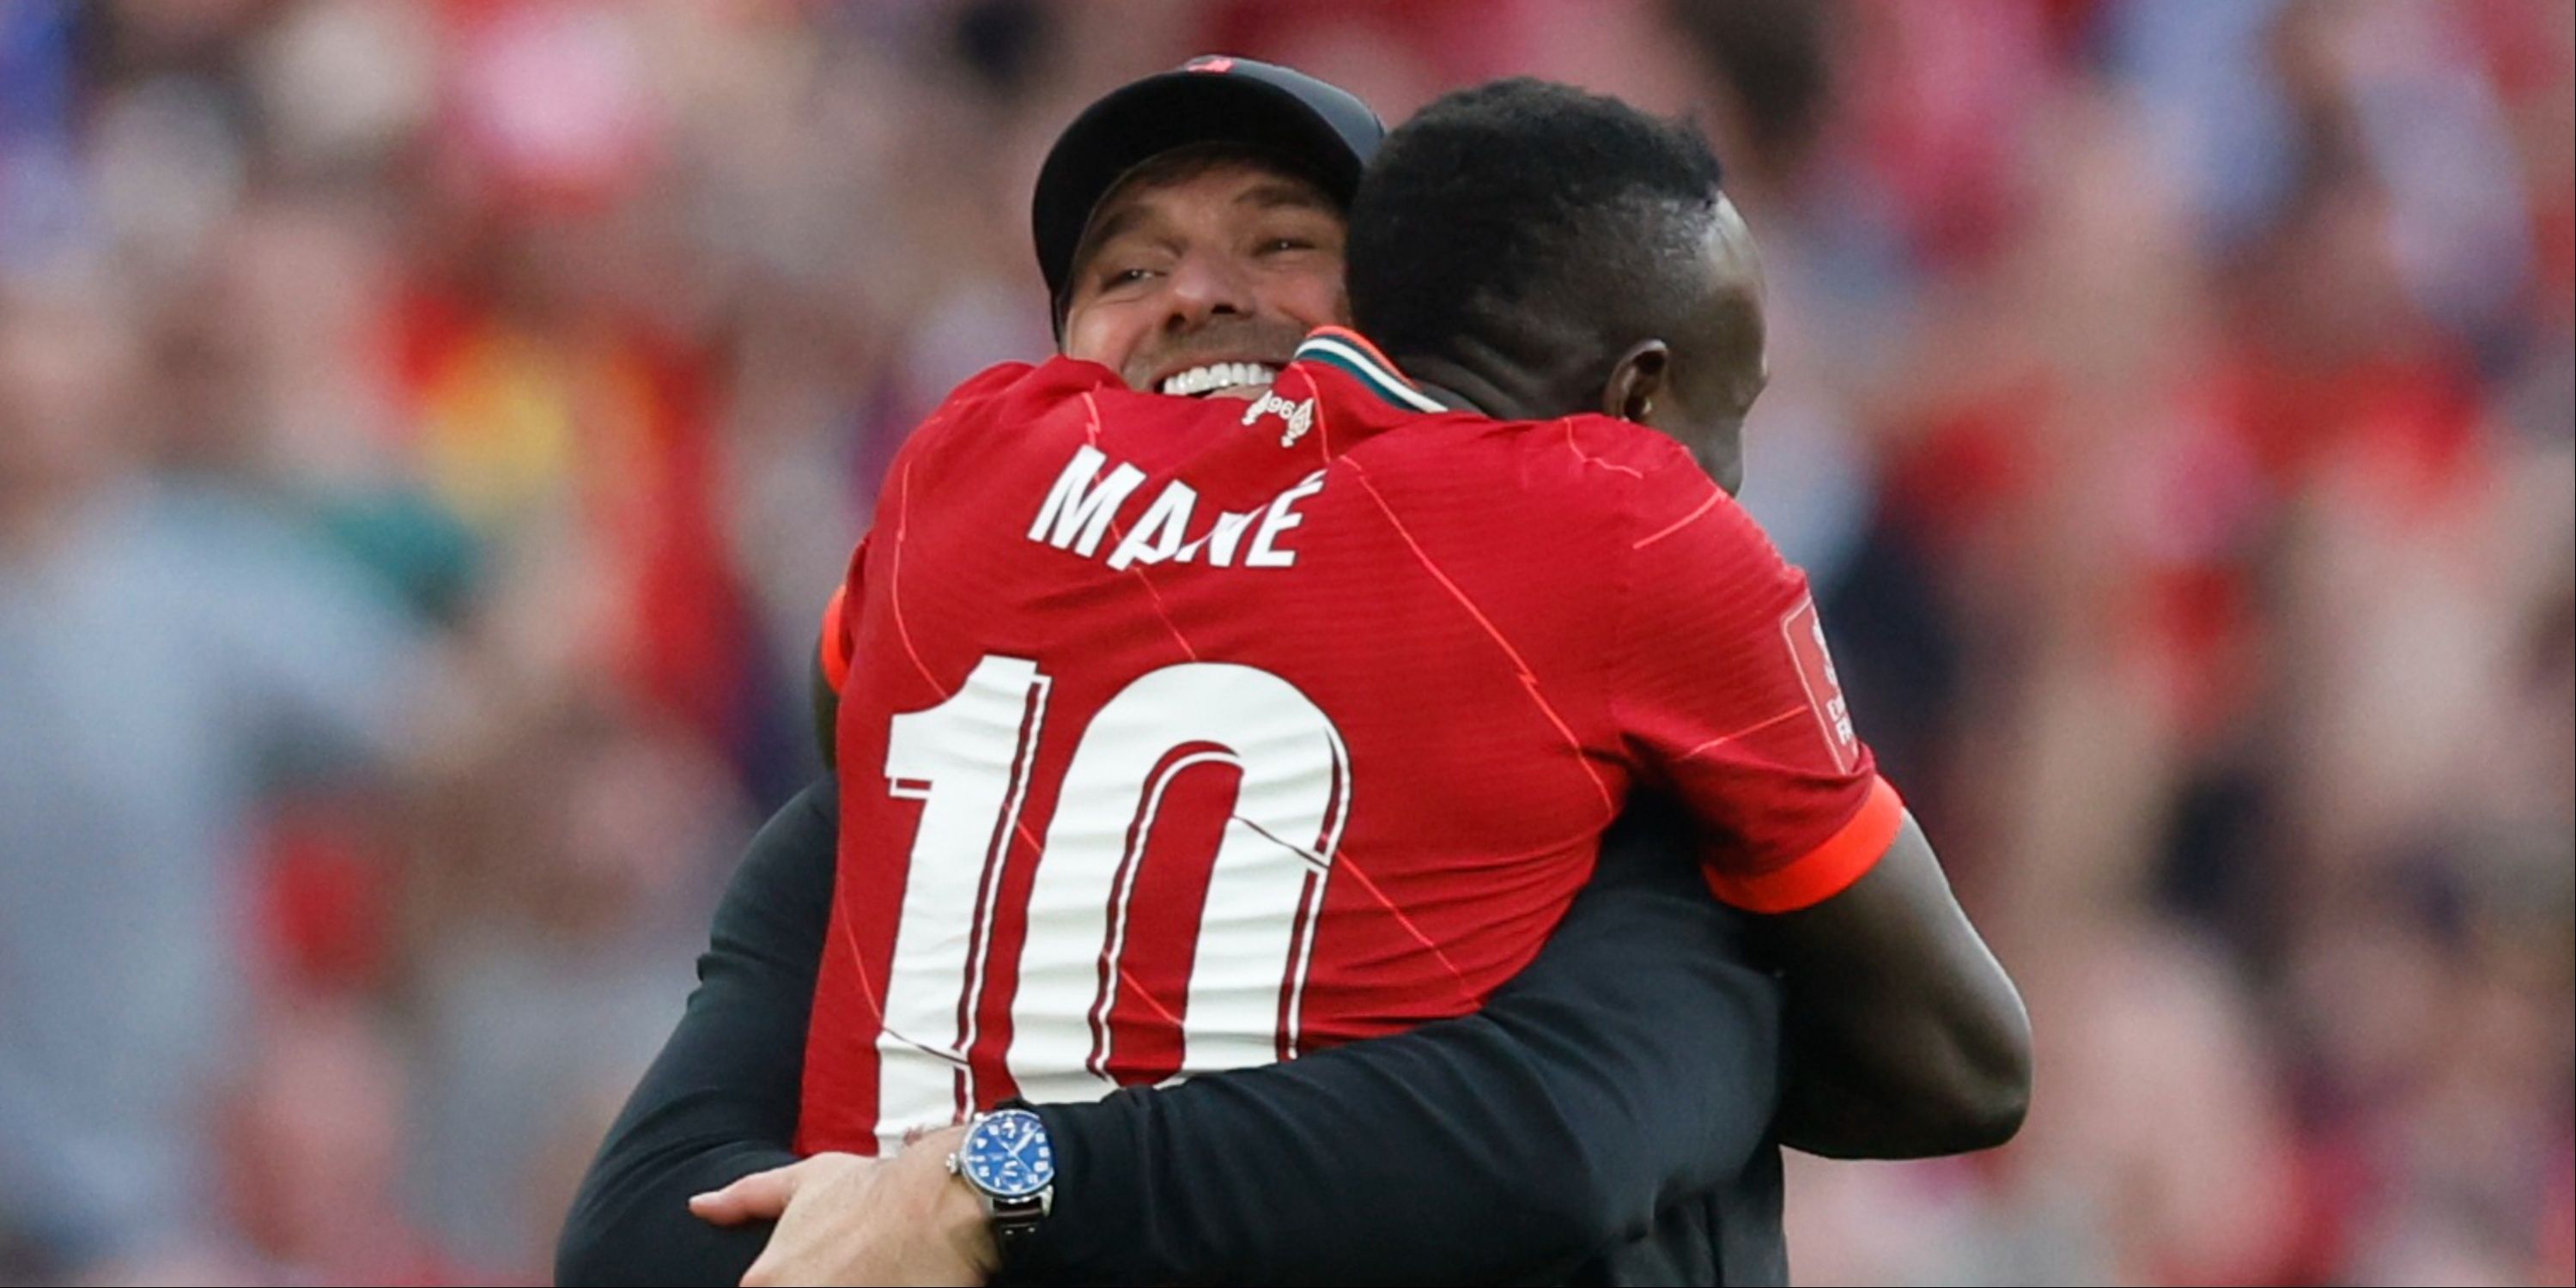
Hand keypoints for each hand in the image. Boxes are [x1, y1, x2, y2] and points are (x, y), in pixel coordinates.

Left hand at [688, 1131, 999, 1286]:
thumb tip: (700, 1205)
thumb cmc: (878, 1189)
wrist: (943, 1198)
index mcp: (767, 1280)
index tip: (828, 1274)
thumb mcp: (806, 1182)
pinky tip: (890, 1285)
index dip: (801, 1282)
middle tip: (858, 1275)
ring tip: (875, 1277)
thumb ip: (747, 1198)